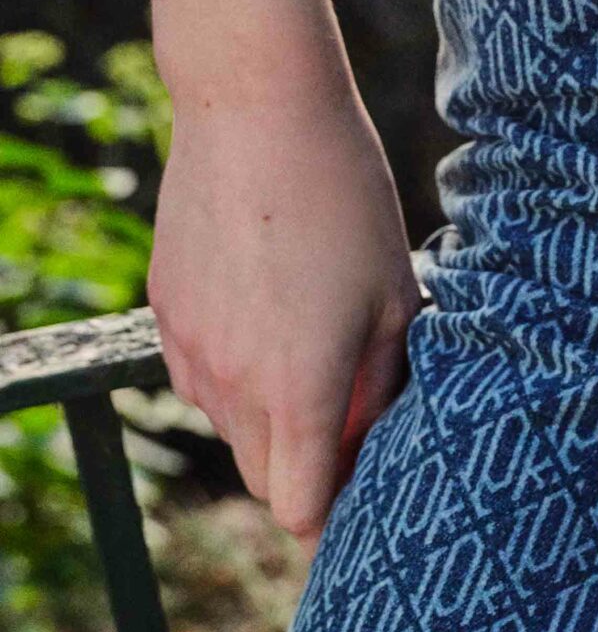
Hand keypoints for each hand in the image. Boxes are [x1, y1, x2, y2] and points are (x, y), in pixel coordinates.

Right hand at [148, 75, 419, 545]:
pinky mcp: (166, 315)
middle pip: (266, 478)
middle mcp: (235, 382)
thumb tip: (376, 441)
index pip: (302, 506)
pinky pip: (200, 382)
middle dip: (309, 475)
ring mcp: (191, 349)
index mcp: (301, 386)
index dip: (334, 520)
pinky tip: (273, 324)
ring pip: (231, 429)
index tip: (366, 515)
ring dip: (272, 424)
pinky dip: (236, 380)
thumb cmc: (346, 200)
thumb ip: (385, 383)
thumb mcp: (396, 295)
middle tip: (357, 440)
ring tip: (320, 361)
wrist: (254, 111)